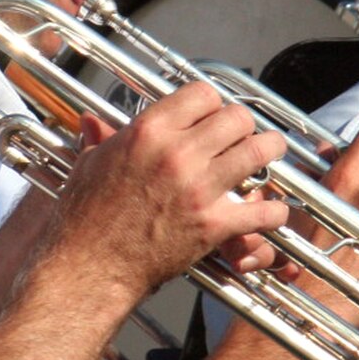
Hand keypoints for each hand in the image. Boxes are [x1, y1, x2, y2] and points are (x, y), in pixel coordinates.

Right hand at [58, 82, 288, 289]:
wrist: (90, 265)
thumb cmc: (85, 217)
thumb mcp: (89, 166)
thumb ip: (101, 139)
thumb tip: (91, 121)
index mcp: (149, 131)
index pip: (202, 94)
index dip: (212, 103)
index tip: (213, 115)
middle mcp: (177, 153)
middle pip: (237, 118)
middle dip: (244, 125)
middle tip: (245, 135)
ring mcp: (198, 188)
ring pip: (258, 152)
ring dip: (268, 152)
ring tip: (270, 153)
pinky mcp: (212, 225)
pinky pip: (263, 212)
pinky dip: (273, 213)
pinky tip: (271, 211)